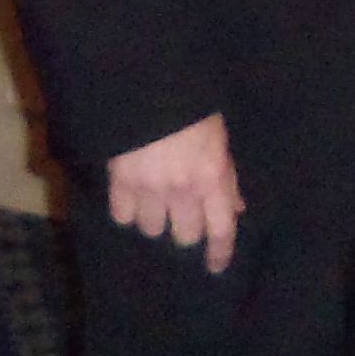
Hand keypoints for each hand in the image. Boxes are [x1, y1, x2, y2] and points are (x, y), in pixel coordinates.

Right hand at [106, 112, 243, 273]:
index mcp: (213, 177)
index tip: (217, 267)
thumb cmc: (193, 108)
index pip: (222, 228)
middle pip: (184, 236)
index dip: (220, 252)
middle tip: (183, 215)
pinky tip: (131, 195)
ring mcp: (149, 190)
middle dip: (186, 229)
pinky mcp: (120, 184)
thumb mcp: (220, 138)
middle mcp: (182, 191)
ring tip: (156, 200)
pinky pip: (122, 216)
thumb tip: (235, 206)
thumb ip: (226, 175)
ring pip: (151, 229)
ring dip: (155, 218)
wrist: (149, 88)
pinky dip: (126, 209)